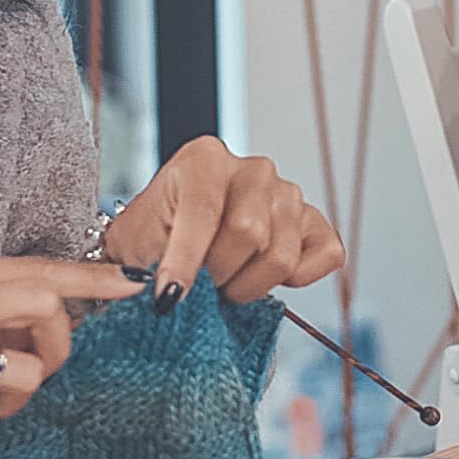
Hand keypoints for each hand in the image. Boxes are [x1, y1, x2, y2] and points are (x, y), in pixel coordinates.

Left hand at [104, 137, 344, 307]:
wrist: (172, 242)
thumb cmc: (153, 241)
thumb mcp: (132, 247)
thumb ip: (143, 269)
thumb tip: (161, 298)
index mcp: (204, 160)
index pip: (204, 212)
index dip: (186, 262)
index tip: (169, 299)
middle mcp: (254, 169)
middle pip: (249, 233)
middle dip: (219, 274)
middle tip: (201, 285)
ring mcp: (290, 194)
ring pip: (281, 255)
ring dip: (249, 284)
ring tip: (226, 281)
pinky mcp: (316, 222)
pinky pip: (326, 255)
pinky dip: (297, 280)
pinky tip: (263, 275)